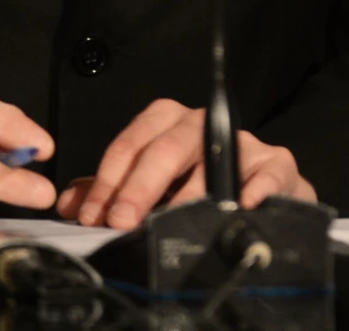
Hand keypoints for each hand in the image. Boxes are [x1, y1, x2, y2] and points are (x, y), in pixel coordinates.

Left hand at [55, 100, 315, 227]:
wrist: (263, 195)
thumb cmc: (199, 187)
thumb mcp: (152, 187)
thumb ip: (111, 192)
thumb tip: (71, 203)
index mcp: (166, 122)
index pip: (130, 145)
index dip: (108, 182)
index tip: (94, 216)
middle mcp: (202, 124)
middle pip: (165, 149)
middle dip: (139, 188)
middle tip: (122, 221)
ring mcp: (242, 141)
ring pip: (211, 162)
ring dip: (189, 198)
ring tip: (170, 225)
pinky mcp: (277, 162)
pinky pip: (267, 172)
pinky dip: (255, 188)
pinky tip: (243, 205)